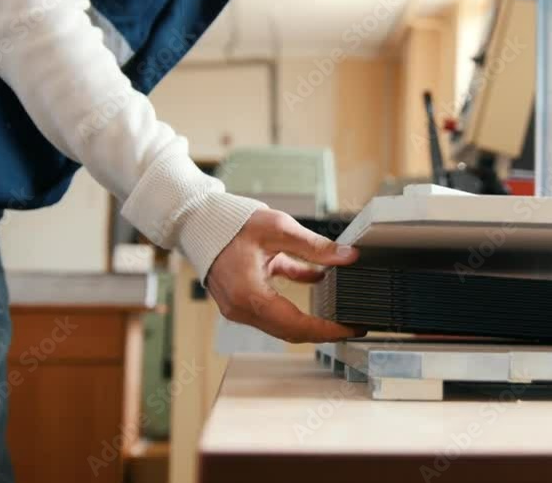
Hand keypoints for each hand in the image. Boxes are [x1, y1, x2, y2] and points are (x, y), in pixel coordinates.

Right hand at [206, 209, 363, 342]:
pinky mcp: (241, 298)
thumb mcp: (278, 229)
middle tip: (353, 326)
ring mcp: (239, 307)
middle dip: (324, 331)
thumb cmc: (230, 223)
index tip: (352, 328)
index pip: (297, 326)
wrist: (198, 220)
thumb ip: (315, 246)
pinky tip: (317, 280)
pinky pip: (273, 307)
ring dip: (311, 319)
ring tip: (340, 313)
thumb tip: (348, 256)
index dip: (328, 330)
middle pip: (290, 331)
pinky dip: (295, 299)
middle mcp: (241, 308)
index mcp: (249, 295)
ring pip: (283, 323)